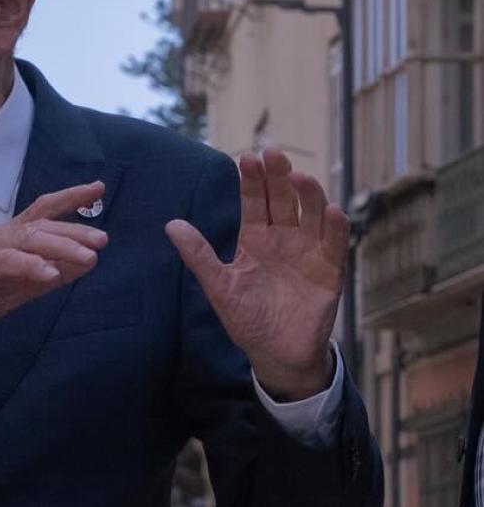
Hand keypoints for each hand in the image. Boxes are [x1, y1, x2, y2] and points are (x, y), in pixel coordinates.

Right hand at [0, 181, 109, 362]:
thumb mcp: (17, 288)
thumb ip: (49, 275)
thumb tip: (87, 262)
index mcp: (5, 239)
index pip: (40, 212)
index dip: (69, 199)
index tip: (98, 189)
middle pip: (38, 225)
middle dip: (73, 230)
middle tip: (102, 239)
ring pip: (26, 240)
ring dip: (60, 246)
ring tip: (87, 256)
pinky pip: (5, 262)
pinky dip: (30, 265)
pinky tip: (50, 274)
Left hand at [165, 148, 344, 400]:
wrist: (275, 353)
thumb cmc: (246, 319)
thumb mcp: (218, 286)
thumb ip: (199, 255)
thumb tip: (171, 224)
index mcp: (256, 240)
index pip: (253, 203)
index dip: (251, 182)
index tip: (246, 158)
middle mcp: (284, 239)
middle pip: (283, 201)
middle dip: (278, 177)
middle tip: (273, 153)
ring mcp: (308, 252)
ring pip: (311, 215)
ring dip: (308, 195)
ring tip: (299, 177)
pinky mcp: (329, 271)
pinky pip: (334, 245)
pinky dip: (335, 228)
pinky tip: (332, 211)